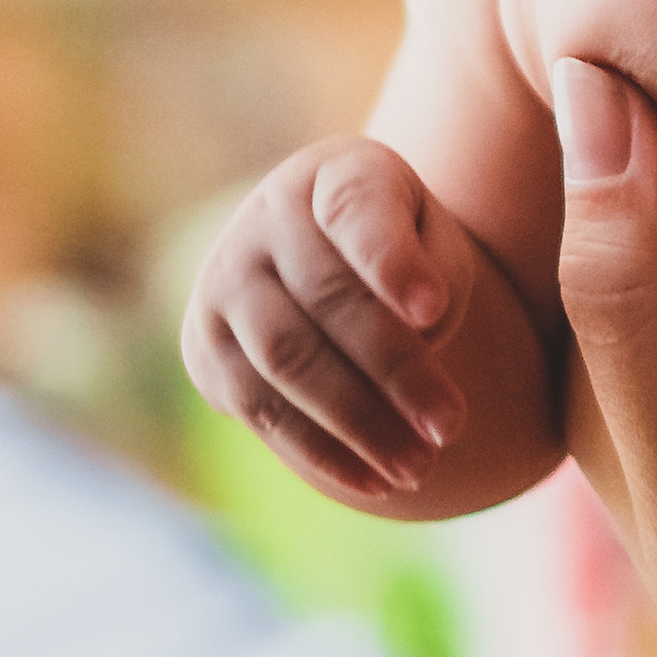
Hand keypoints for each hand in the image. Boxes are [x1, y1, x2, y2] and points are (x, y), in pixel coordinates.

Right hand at [182, 135, 479, 502]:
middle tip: (451, 426)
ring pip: (286, 359)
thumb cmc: (404, 253)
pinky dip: (319, 450)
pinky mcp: (205, 347)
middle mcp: (264, 217)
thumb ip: (432, 275)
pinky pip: (259, 407)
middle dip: (394, 370)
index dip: (390, 259)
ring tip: (419, 466)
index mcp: (331, 173)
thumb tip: (416, 333)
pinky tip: (375, 482)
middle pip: (326, 299)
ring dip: (356, 421)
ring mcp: (223, 281)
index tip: (433, 307)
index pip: (355, 210)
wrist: (326, 265)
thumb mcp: (434, 243)